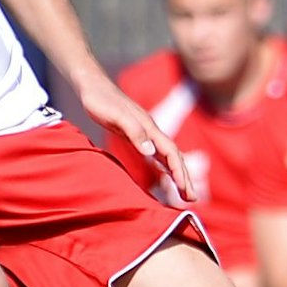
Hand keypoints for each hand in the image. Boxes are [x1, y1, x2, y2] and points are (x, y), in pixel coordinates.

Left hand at [82, 81, 195, 201]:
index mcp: (149, 128)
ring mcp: (145, 134)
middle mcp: (151, 132)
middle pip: (174, 158)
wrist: (94, 87)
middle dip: (185, 178)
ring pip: (167, 158)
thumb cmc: (102, 101)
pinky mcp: (136, 136)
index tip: (186, 190)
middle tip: (192, 199)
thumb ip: (134, 132)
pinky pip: (156, 156)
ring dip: (177, 175)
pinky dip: (164, 168)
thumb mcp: (116, 115)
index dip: (179, 172)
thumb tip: (150, 151)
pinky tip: (166, 178)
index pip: (171, 153)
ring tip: (185, 194)